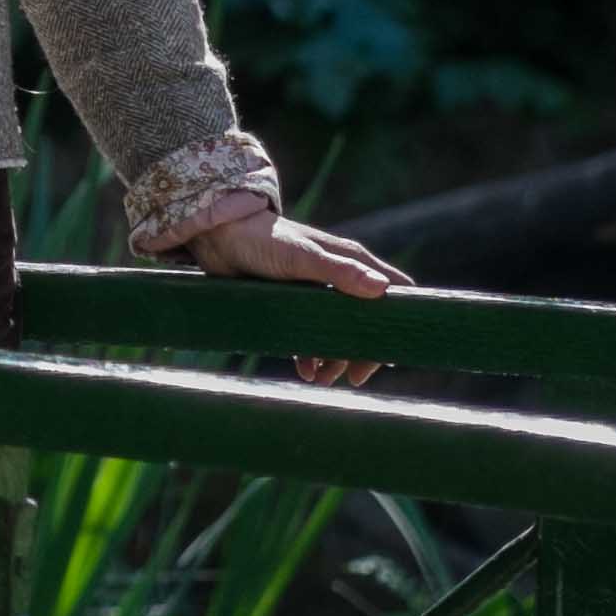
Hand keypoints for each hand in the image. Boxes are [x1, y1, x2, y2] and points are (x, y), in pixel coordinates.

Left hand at [177, 198, 405, 385]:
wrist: (216, 236)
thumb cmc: (262, 239)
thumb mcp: (301, 257)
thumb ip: (339, 272)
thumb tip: (382, 290)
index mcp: (351, 260)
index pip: (394, 290)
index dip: (400, 319)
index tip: (393, 351)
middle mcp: (339, 275)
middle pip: (367, 319)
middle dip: (362, 350)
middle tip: (352, 378)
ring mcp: (316, 290)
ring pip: (339, 331)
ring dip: (334, 357)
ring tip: (320, 378)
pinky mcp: (292, 302)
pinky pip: (311, 333)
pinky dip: (311, 354)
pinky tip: (304, 369)